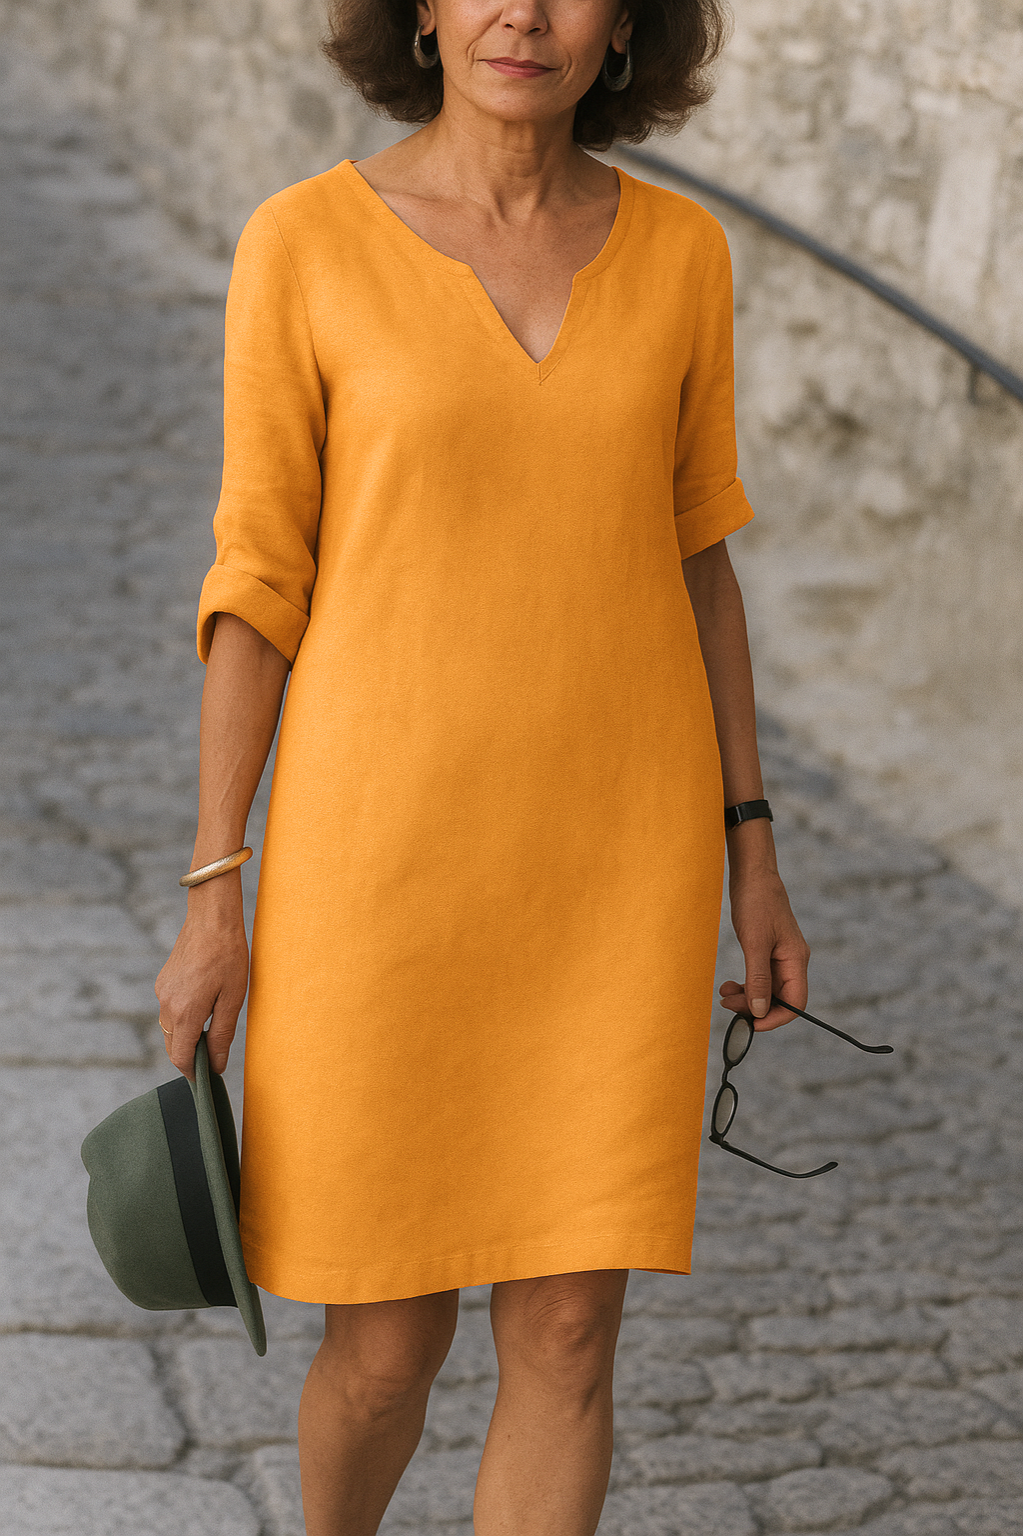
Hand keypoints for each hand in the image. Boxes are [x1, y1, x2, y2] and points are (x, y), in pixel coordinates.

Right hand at [154, 876, 248, 1077]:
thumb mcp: (233, 999)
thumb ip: (222, 1035)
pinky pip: (169, 1011)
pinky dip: (183, 1018)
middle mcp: (167, 1006)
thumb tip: (217, 1066)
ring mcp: (162, 993)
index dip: (193, 1073)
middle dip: (190, 1057)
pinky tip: (204, 1007)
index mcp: (186, 1013)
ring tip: (213, 1031)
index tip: (207, 1080)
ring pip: (170, 1029)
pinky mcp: (163, 982)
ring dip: (187, 1037)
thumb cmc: (228, 956)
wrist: (211, 919)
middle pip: (173, 1046)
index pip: (181, 1058)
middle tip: (214, 1058)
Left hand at [720, 867, 809, 1030]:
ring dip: (746, 996)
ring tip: (724, 993)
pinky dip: (745, 984)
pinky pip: (759, 977)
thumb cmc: (756, 903)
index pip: (795, 1002)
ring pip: (767, 989)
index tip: (751, 1024)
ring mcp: (780, 956)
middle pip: (780, 998)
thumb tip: (759, 1010)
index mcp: (796, 960)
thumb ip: (758, 978)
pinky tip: (729, 984)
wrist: (752, 874)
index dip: (775, 1018)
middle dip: (755, 1006)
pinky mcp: (767, 950)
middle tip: (727, 1003)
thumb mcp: (755, 942)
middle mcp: (792, 961)